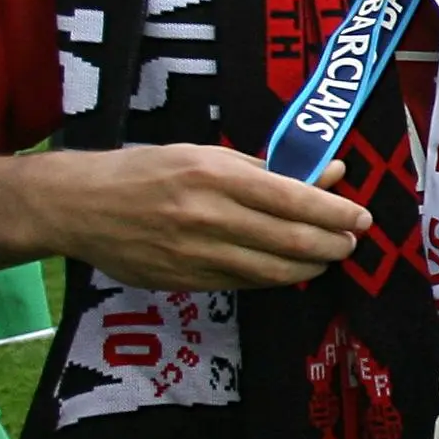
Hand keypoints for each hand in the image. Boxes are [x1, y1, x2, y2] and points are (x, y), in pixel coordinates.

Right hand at [35, 144, 370, 289]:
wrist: (80, 205)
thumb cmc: (148, 170)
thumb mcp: (204, 153)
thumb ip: (265, 168)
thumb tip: (325, 173)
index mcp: (214, 174)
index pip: (291, 197)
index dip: (333, 212)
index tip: (359, 217)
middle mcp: (206, 215)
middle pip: (287, 239)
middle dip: (330, 245)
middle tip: (351, 243)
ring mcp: (194, 253)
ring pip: (269, 270)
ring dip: (308, 267)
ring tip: (328, 258)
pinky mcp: (184, 281)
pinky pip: (242, 284)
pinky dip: (273, 279)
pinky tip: (289, 271)